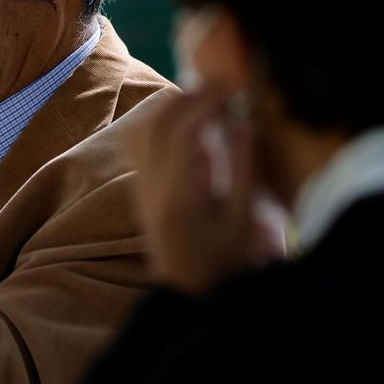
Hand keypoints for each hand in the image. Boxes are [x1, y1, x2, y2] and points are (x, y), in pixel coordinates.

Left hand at [127, 87, 284, 294]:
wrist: (186, 293)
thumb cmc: (223, 263)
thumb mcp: (243, 221)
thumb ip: (244, 170)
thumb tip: (245, 122)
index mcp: (179, 197)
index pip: (180, 133)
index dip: (204, 104)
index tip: (230, 91)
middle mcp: (151, 188)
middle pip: (156, 124)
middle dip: (187, 98)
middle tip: (220, 89)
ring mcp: (140, 188)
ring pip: (141, 130)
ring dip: (170, 108)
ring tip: (205, 104)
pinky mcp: (138, 189)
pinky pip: (138, 144)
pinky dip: (159, 124)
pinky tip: (188, 129)